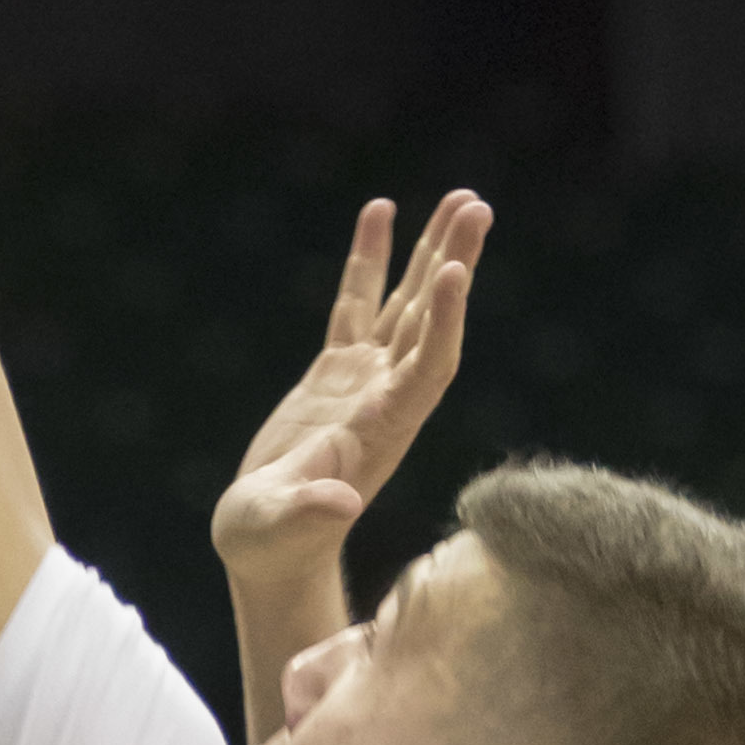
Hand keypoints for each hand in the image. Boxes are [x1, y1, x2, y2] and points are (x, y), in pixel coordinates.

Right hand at [211, 190, 487, 595]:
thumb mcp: (280, 528)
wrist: (267, 546)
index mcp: (380, 430)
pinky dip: (370, 259)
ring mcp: (364, 382)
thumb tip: (340, 500)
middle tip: (477, 207)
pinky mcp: (335, 372)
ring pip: (406, 304)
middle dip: (455, 263)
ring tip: (460, 199)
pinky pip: (357, 304)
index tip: (456, 270)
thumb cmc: (270, 543)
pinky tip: (380, 211)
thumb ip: (308, 511)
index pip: (428, 366)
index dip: (445, 320)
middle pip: (431, 321)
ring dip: (432, 252)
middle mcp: (385, 399)